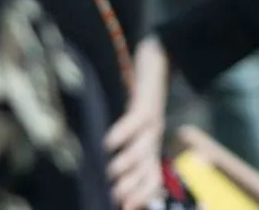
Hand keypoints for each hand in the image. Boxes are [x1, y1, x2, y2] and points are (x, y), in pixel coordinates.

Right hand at [104, 37, 169, 209]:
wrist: (156, 63)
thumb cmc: (135, 102)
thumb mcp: (131, 131)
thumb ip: (120, 155)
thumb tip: (102, 180)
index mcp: (149, 148)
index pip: (152, 178)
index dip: (142, 195)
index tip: (125, 208)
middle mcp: (153, 138)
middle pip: (149, 168)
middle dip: (135, 186)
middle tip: (116, 196)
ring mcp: (151, 121)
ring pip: (144, 147)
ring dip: (128, 163)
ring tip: (111, 172)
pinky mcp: (145, 103)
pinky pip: (136, 120)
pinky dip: (123, 132)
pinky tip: (108, 142)